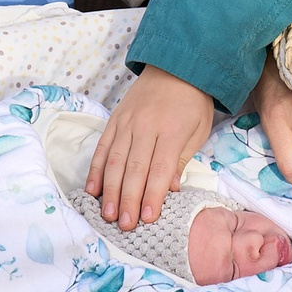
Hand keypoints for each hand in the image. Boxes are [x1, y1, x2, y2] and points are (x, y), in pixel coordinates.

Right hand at [87, 66, 215, 230]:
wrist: (176, 65)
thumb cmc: (193, 102)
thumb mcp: (199, 129)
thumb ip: (181, 159)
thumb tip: (170, 189)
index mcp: (171, 131)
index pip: (159, 169)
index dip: (152, 196)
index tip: (148, 218)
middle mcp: (145, 127)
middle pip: (134, 169)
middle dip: (129, 200)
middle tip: (125, 226)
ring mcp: (126, 123)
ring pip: (114, 161)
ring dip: (110, 190)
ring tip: (108, 214)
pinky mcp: (114, 120)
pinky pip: (102, 147)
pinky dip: (95, 169)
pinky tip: (92, 189)